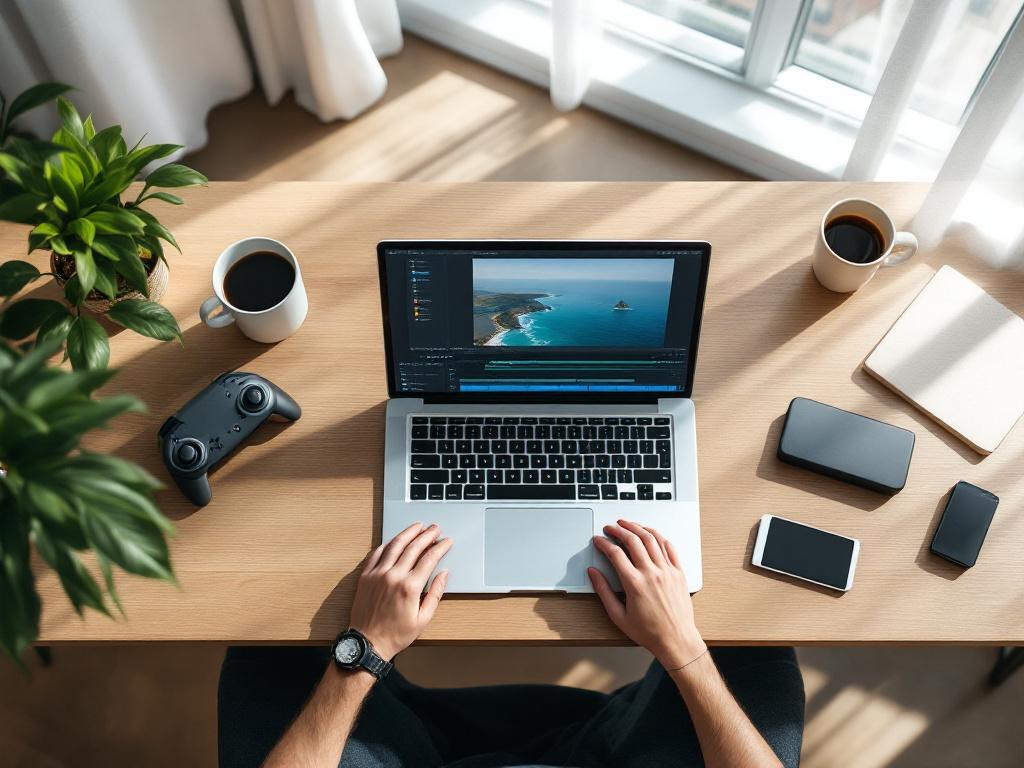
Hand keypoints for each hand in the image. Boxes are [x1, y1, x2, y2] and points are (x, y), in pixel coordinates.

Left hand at [349, 523, 451, 660]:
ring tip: (418, 526)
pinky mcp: (366, 576)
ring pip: (395, 545)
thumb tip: (444, 574)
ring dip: (408, 533)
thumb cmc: (396, 635)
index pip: (429, 559)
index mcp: (409, 587)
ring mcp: (377, 574)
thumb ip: (435, 593)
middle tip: (435, 529)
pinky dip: (388, 543)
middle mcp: (393, 576)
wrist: (368, 643)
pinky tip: (395, 539)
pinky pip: (377, 553)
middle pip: (413, 547)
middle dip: (427, 535)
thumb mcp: (423, 619)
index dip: (440, 547)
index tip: (447, 541)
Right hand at [589, 520, 705, 668]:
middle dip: (619, 530)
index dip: (604, 543)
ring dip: (637, 527)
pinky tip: (650, 533)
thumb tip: (593, 574)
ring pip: (651, 539)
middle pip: (633, 541)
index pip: (615, 554)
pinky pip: (669, 547)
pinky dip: (658, 536)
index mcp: (635, 584)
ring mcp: (667, 571)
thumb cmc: (649, 632)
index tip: (598, 540)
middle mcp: (652, 574)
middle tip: (610, 527)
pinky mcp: (678, 572)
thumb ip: (603, 591)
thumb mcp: (618, 616)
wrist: (676, 640)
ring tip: (627, 523)